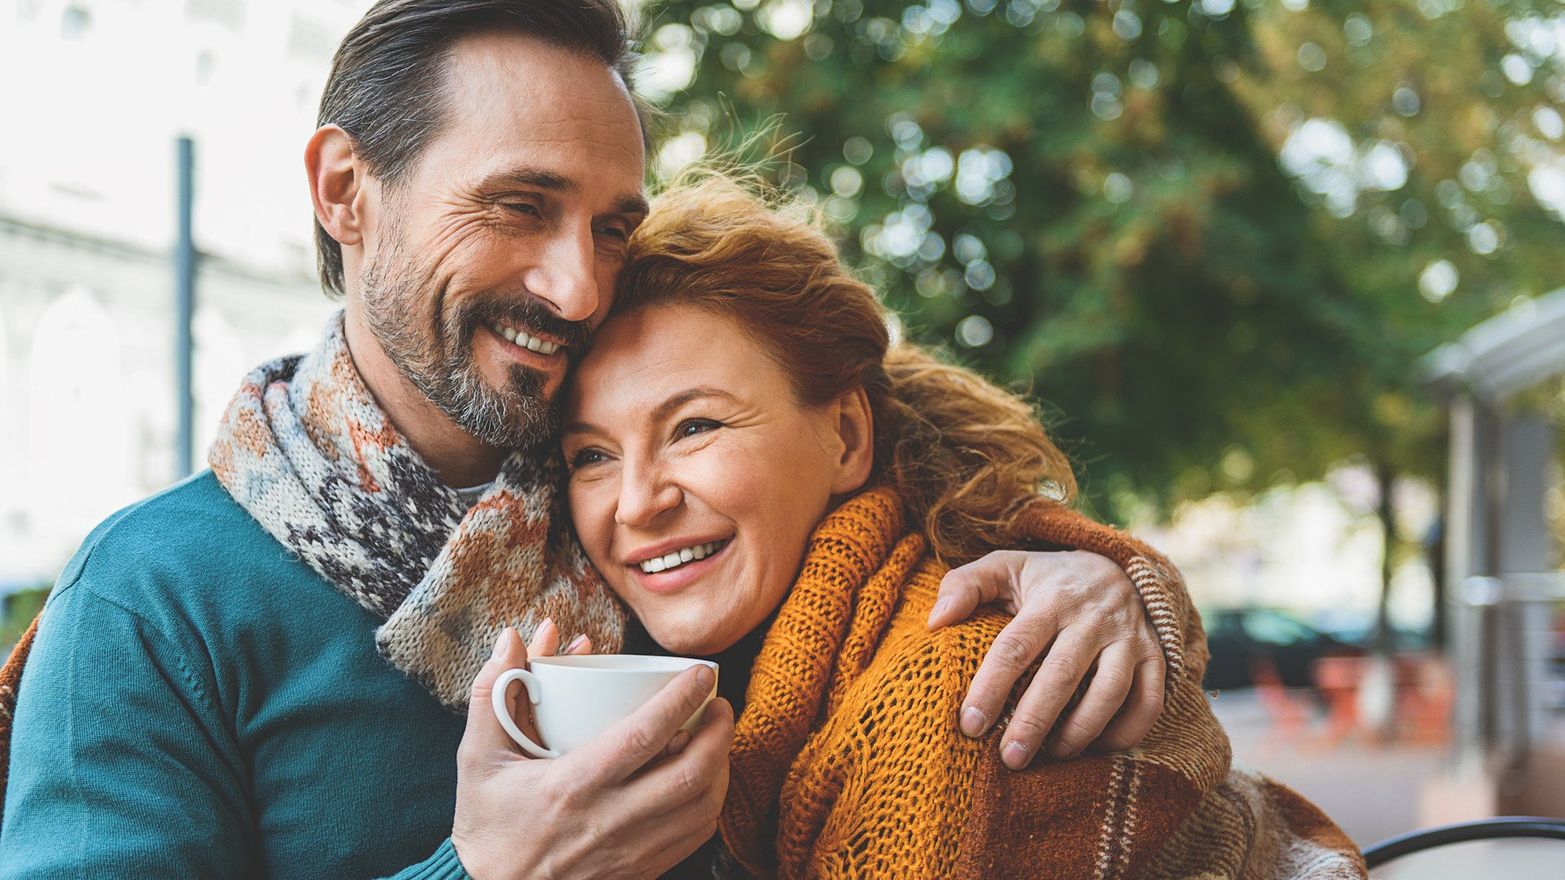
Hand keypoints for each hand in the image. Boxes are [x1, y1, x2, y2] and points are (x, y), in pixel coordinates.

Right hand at [452, 621, 733, 879]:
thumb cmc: (489, 822)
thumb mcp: (478, 757)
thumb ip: (494, 691)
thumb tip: (514, 636)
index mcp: (570, 787)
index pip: (642, 737)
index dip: (681, 700)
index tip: (701, 673)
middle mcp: (607, 821)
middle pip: (689, 775)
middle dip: (718, 733)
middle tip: (719, 704)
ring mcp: (629, 852)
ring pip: (701, 808)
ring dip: (721, 767)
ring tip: (716, 737)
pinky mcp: (640, 872)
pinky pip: (694, 837)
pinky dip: (710, 803)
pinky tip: (705, 780)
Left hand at [928, 550, 1164, 768]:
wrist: (1116, 565)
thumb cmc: (1046, 577)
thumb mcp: (1004, 567)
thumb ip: (964, 585)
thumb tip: (934, 622)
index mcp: (1050, 598)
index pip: (1016, 646)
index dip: (991, 687)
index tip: (970, 725)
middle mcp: (1092, 617)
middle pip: (1062, 674)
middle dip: (1034, 721)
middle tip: (1010, 759)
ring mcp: (1128, 637)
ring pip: (1110, 691)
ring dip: (1081, 730)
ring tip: (1052, 755)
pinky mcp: (1155, 655)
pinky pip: (1149, 700)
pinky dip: (1127, 731)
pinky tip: (1098, 748)